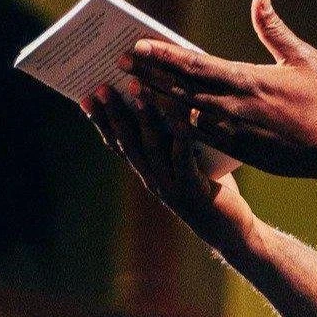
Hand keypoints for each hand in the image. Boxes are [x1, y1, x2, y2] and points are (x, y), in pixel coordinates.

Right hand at [81, 83, 255, 253]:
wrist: (229, 230)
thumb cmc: (210, 188)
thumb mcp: (187, 159)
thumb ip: (175, 137)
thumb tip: (171, 96)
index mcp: (147, 172)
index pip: (118, 144)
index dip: (102, 122)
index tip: (87, 96)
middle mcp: (152, 179)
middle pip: (128, 142)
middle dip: (115, 113)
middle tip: (104, 86)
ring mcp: (170, 186)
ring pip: (151, 146)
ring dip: (144, 116)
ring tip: (137, 89)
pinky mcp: (192, 190)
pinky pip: (183, 159)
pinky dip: (181, 136)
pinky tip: (182, 115)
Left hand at [120, 0, 316, 181]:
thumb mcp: (303, 58)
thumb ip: (274, 28)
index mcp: (248, 79)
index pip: (195, 64)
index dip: (163, 54)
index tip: (139, 45)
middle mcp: (233, 105)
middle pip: (179, 88)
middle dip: (148, 74)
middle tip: (121, 62)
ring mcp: (232, 131)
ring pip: (181, 114)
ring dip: (155, 100)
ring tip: (131, 87)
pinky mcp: (235, 150)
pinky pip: (195, 137)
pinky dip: (173, 125)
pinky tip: (157, 118)